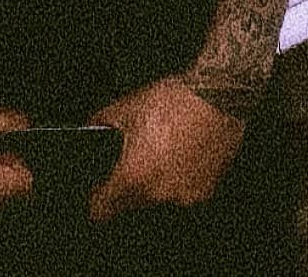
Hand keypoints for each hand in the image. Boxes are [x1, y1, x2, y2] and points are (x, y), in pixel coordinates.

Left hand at [87, 77, 244, 221]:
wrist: (219, 97)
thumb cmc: (174, 101)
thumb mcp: (127, 106)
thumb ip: (100, 122)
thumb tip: (89, 130)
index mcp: (134, 177)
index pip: (101, 210)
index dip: (95, 199)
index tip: (96, 190)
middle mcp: (159, 194)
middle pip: (130, 204)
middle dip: (126, 185)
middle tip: (132, 159)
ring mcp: (184, 197)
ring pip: (157, 200)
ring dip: (153, 183)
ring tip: (159, 152)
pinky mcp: (205, 192)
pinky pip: (181, 193)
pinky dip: (177, 180)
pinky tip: (180, 155)